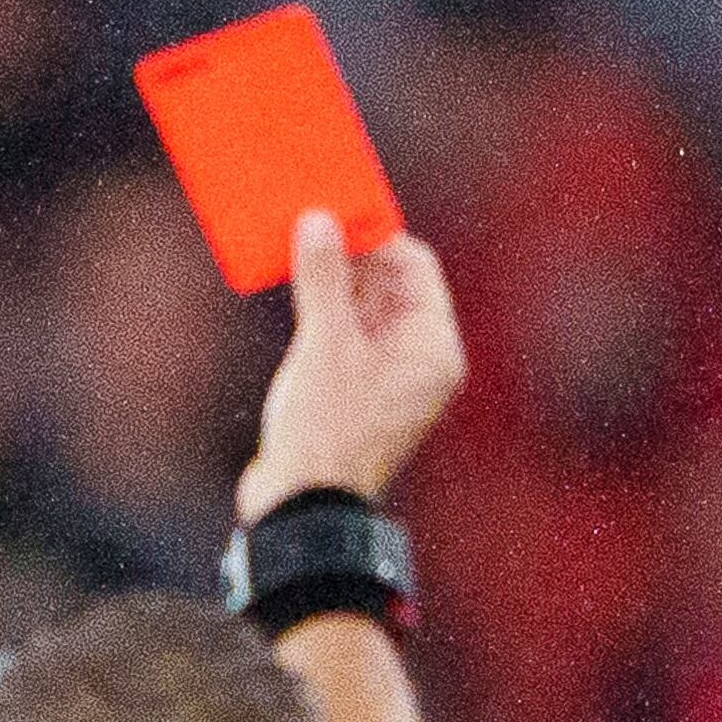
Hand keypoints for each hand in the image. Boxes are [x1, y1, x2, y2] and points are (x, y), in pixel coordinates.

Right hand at [235, 211, 465, 523]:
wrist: (300, 510)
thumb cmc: (326, 434)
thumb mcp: (324, 345)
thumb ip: (322, 278)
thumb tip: (318, 221)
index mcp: (431, 349)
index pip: (414, 267)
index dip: (377, 236)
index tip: (339, 210)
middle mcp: (414, 362)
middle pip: (387, 286)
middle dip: (350, 255)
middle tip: (312, 220)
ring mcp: (381, 379)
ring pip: (360, 310)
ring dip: (330, 281)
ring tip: (296, 248)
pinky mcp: (349, 393)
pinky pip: (339, 337)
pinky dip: (318, 312)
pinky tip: (290, 291)